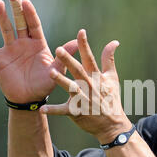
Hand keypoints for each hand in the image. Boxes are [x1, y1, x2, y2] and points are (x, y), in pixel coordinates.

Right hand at [0, 0, 77, 102]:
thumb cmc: (44, 85)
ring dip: (2, 17)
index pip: (34, 25)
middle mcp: (24, 44)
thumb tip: (76, 41)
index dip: (30, 14)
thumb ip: (64, 56)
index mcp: (38, 45)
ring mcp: (11, 50)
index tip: (26, 2)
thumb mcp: (57, 70)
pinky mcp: (0, 59)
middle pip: (20, 22)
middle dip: (17, 8)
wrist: (29, 99)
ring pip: (6, 30)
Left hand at [39, 29, 132, 143]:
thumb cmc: (111, 98)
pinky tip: (42, 108)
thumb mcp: (112, 77)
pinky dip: (53, 110)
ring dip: (61, 81)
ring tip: (51, 72)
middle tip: (58, 49)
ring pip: (71, 89)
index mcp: (97, 77)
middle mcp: (90, 87)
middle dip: (69, 60)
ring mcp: (84, 100)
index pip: (90, 59)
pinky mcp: (77, 112)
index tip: (81, 32)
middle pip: (78, 71)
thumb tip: (114, 41)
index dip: (85, 45)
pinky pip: (63, 111)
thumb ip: (109, 59)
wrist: (112, 124)